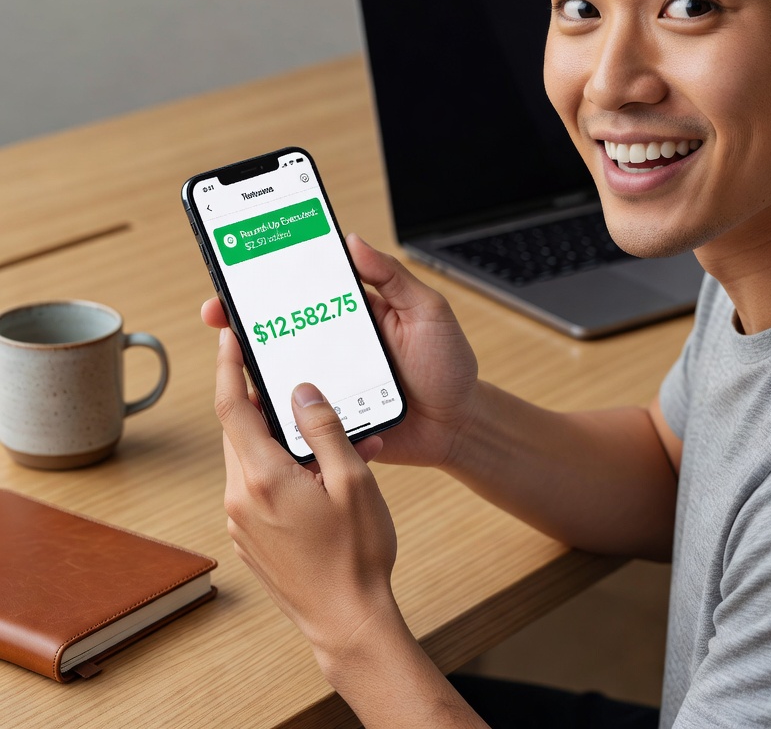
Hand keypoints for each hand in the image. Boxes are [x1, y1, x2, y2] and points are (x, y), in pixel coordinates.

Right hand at [201, 234, 480, 469]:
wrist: (459, 426)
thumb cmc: (448, 366)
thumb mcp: (428, 312)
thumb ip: (394, 277)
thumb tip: (353, 241)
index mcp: (354, 313)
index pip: (305, 290)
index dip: (271, 280)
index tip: (240, 271)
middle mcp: (334, 345)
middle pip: (279, 329)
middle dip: (243, 319)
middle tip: (218, 312)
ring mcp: (329, 382)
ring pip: (280, 371)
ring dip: (250, 365)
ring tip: (231, 356)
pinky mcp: (329, 419)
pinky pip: (295, 414)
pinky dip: (274, 408)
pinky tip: (256, 401)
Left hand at [215, 326, 400, 667]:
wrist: (347, 619)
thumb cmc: (357, 554)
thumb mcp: (354, 480)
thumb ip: (325, 429)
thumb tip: (302, 391)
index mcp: (264, 478)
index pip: (232, 406)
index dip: (228, 365)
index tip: (229, 337)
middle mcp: (240, 498)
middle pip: (238, 429)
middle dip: (259, 400)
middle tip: (289, 379)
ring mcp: (239, 521)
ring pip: (248, 457)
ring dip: (273, 436)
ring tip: (319, 434)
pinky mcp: (249, 537)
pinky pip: (254, 485)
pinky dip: (276, 466)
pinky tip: (316, 472)